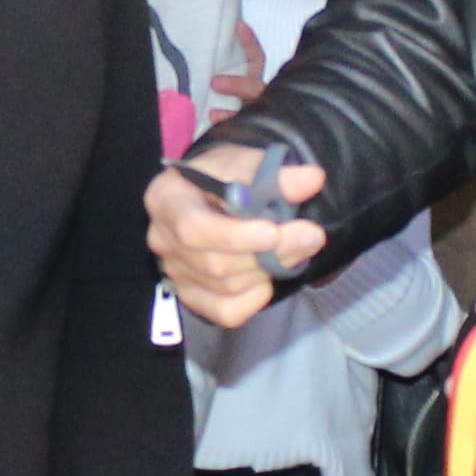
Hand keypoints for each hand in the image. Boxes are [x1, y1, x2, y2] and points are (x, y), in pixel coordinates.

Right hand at [144, 147, 326, 329]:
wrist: (215, 194)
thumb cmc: (225, 176)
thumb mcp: (247, 164)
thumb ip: (276, 175)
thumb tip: (312, 179)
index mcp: (166, 200)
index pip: (193, 229)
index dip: (234, 236)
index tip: (273, 232)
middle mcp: (163, 240)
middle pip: (215, 263)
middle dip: (270, 254)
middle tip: (311, 236)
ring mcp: (175, 272)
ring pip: (226, 287)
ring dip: (270, 271)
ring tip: (298, 247)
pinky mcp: (192, 296)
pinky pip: (226, 312)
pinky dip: (255, 297)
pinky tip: (268, 275)